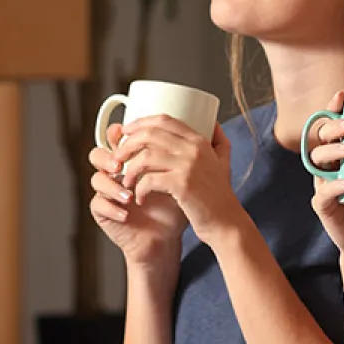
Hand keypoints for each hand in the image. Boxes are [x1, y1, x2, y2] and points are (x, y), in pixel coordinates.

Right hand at [88, 124, 187, 266]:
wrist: (167, 239)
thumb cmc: (175, 208)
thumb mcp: (186, 178)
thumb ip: (193, 152)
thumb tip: (214, 124)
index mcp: (133, 160)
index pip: (119, 139)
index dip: (119, 134)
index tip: (128, 132)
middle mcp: (117, 174)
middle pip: (99, 154)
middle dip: (110, 156)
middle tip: (121, 164)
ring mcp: (108, 193)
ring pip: (97, 179)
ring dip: (111, 185)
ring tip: (128, 195)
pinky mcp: (104, 212)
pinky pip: (98, 205)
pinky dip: (111, 207)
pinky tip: (126, 213)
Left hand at [112, 115, 249, 246]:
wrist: (226, 223)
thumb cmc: (219, 196)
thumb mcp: (223, 162)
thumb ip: (219, 141)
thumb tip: (213, 122)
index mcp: (199, 141)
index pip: (164, 120)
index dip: (140, 122)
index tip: (125, 131)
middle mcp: (194, 149)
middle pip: (150, 134)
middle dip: (127, 144)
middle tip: (117, 158)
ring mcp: (188, 166)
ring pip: (145, 157)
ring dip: (129, 170)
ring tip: (125, 182)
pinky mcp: (181, 185)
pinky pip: (148, 180)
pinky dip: (139, 189)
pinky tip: (140, 198)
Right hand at [307, 91, 343, 259]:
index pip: (338, 123)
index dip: (337, 108)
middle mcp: (331, 163)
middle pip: (322, 136)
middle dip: (334, 125)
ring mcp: (324, 183)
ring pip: (317, 160)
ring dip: (334, 152)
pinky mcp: (324, 207)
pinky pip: (323, 192)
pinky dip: (337, 186)